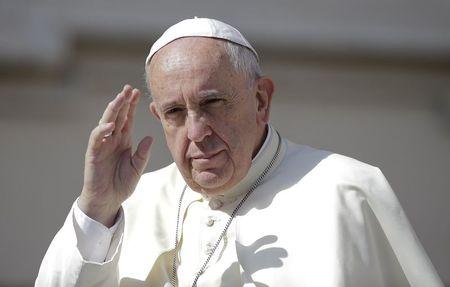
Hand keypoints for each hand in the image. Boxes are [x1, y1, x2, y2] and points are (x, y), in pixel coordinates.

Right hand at [78, 85, 152, 226]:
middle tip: (128, 88)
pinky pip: (96, 139)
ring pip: (105, 122)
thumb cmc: (121, 184)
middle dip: (122, 102)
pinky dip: (102, 130)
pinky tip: (110, 124)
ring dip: (112, 110)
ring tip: (119, 98)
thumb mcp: (137, 168)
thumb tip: (150, 137)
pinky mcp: (93, 154)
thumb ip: (143, 153)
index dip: (131, 106)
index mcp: (123, 141)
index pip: (127, 119)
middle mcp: (112, 140)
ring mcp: (102, 145)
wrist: (108, 200)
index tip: (138, 93)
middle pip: (117, 116)